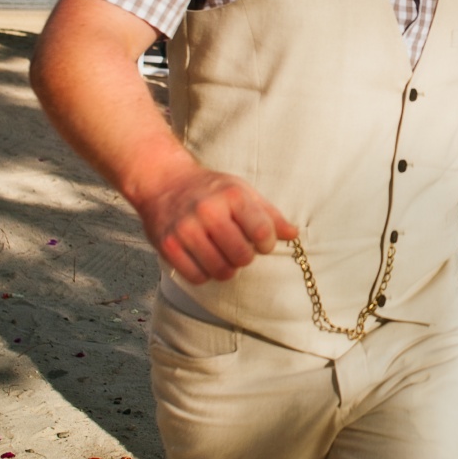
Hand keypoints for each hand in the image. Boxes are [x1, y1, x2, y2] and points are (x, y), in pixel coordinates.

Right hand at [133, 166, 297, 283]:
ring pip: (221, 270)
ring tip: (223, 255)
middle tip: (239, 249)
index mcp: (232, 195)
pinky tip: (205, 260)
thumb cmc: (209, 189)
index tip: (262, 243)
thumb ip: (269, 214)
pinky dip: (205, 274)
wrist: (163, 181)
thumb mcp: (242, 191)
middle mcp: (208, 211)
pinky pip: (197, 277)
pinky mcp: (168, 246)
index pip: (263, 233)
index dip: (267, 244)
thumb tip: (293, 235)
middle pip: (242, 256)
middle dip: (246, 257)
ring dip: (227, 269)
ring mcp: (185, 229)